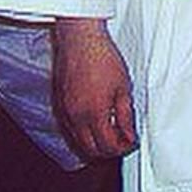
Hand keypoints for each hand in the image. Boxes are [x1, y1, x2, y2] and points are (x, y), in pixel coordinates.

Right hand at [52, 17, 136, 157]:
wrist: (81, 40)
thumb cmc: (103, 57)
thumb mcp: (123, 86)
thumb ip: (126, 114)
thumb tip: (130, 134)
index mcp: (94, 114)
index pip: (108, 145)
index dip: (123, 147)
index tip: (132, 141)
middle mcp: (76, 118)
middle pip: (91, 150)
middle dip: (109, 150)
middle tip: (123, 141)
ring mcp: (65, 112)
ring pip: (78, 142)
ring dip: (94, 143)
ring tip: (111, 132)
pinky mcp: (59, 105)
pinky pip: (70, 129)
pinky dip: (82, 133)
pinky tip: (95, 123)